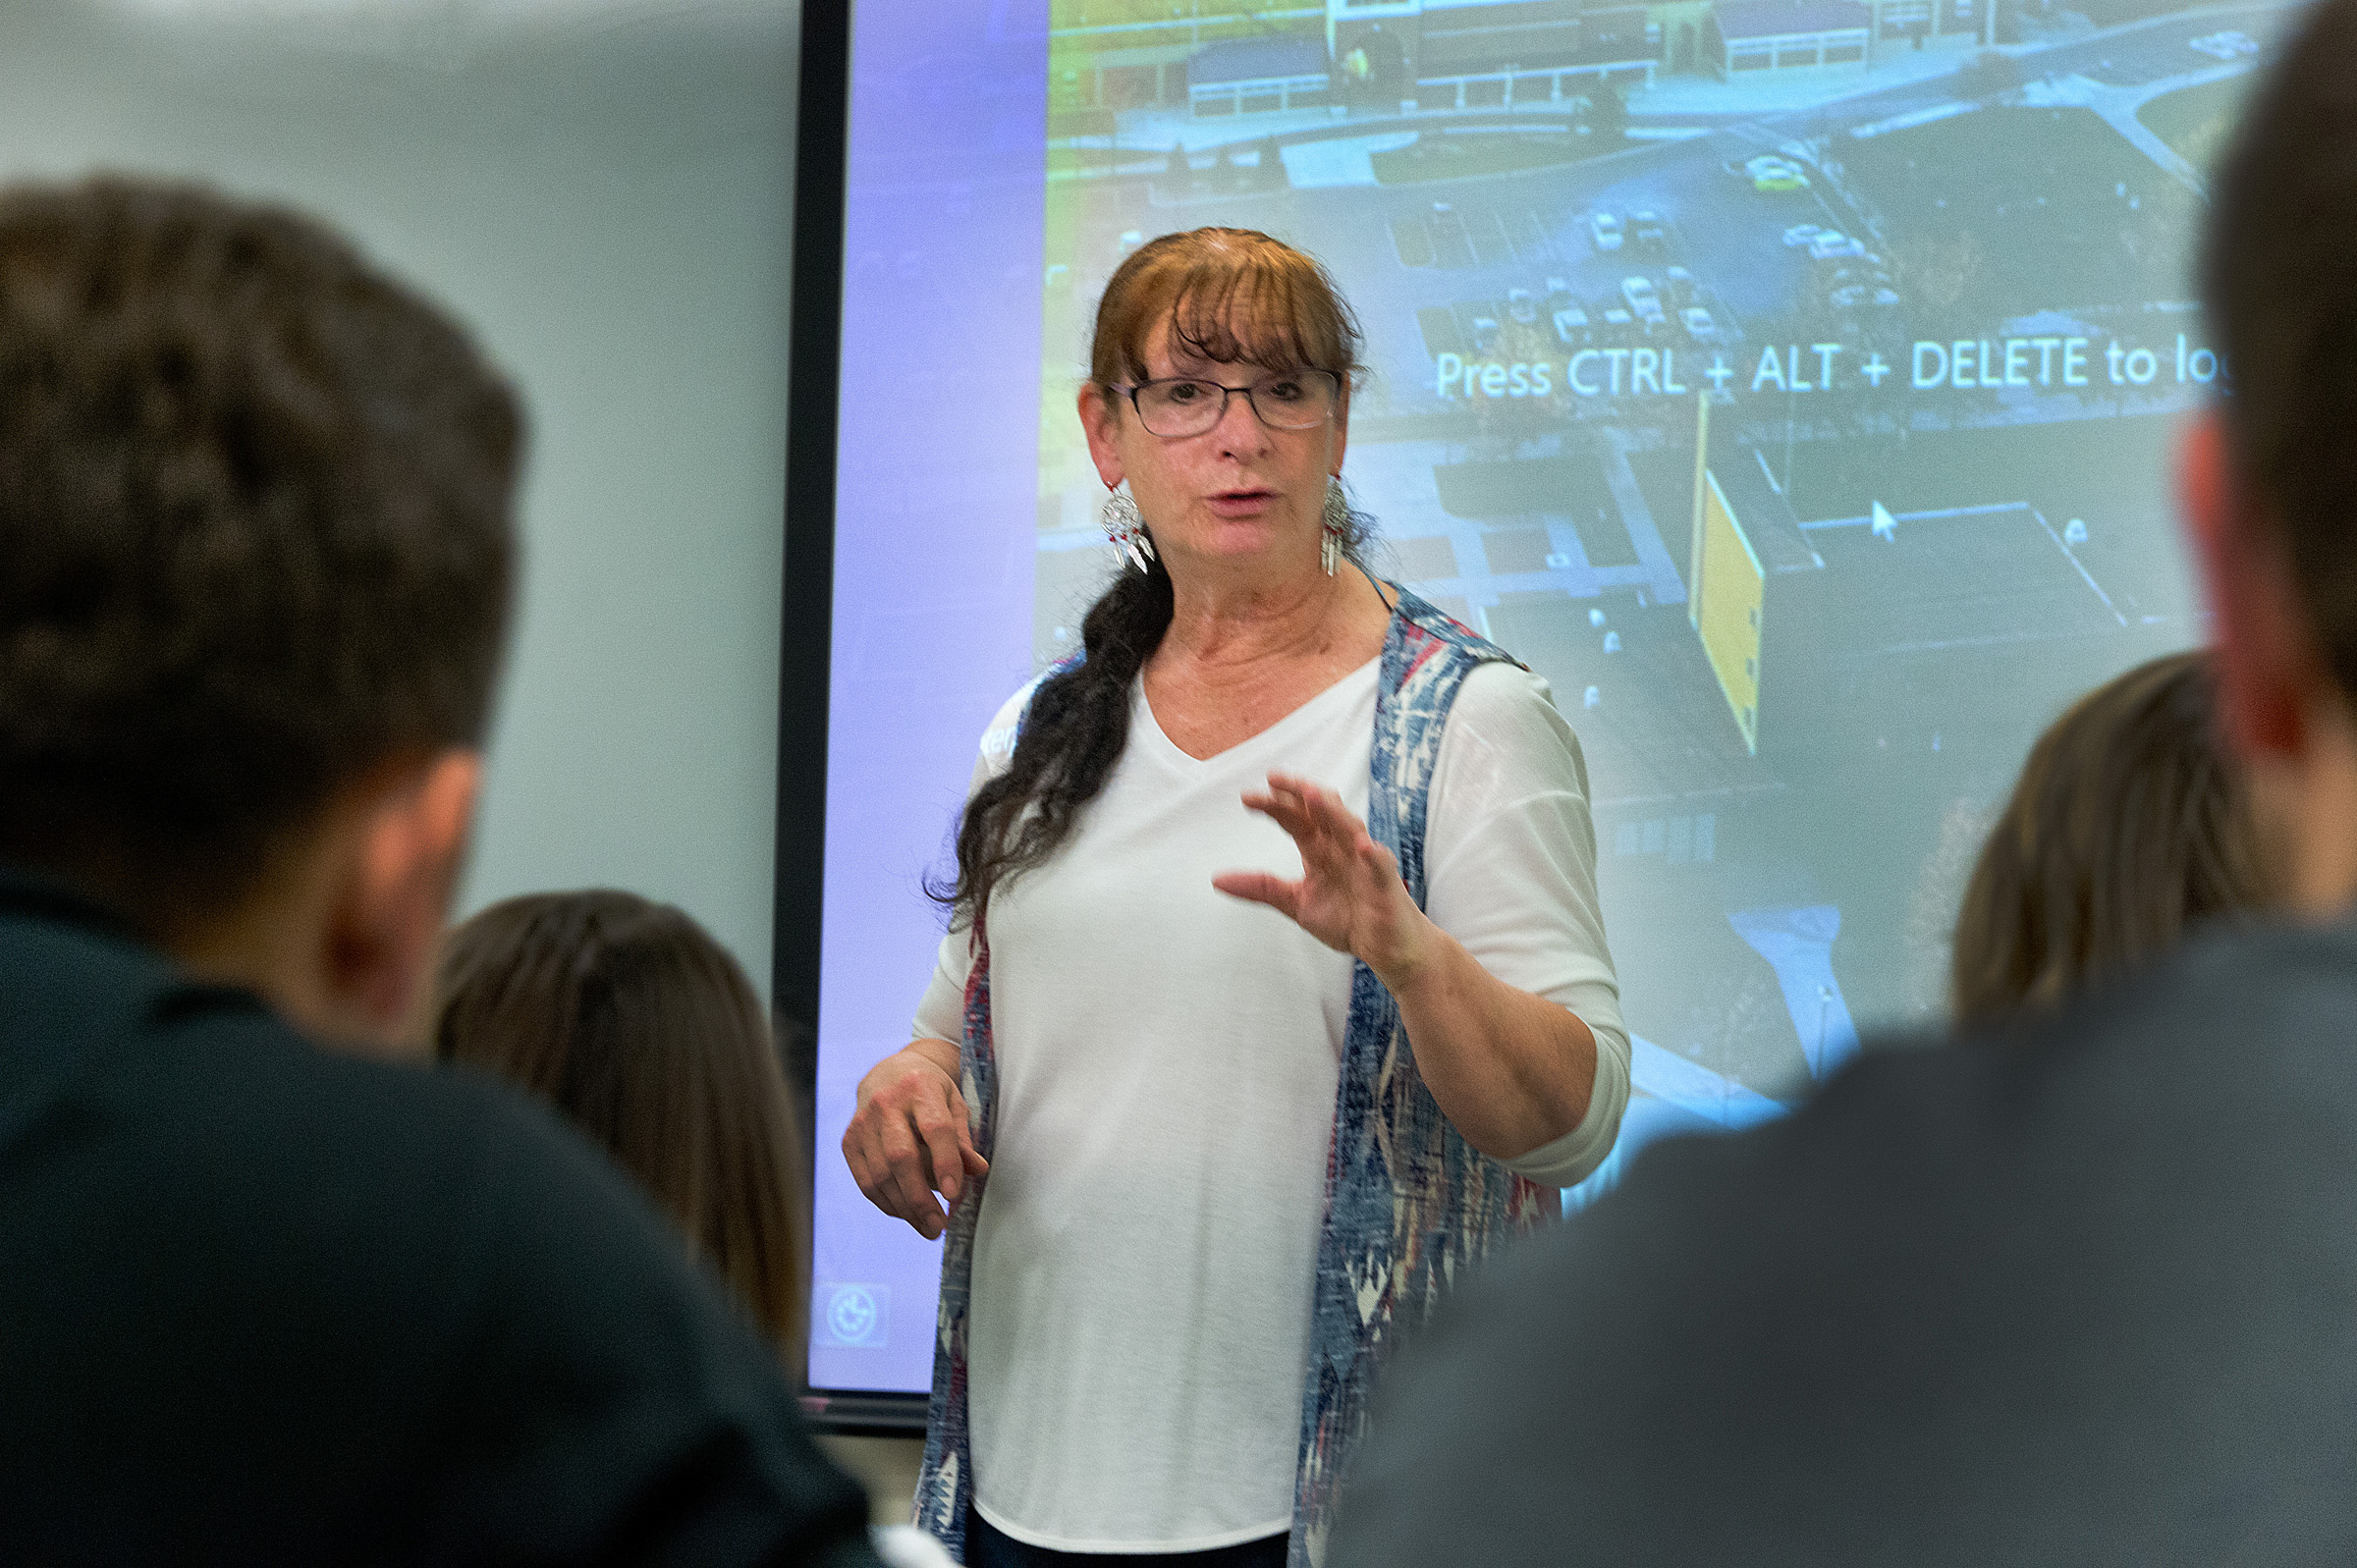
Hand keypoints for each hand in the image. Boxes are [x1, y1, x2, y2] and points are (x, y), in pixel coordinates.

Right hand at [843, 1039, 987, 1240]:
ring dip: (905, 1208)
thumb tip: (978, 1171)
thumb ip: (963, 1139)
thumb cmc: (929, 1092)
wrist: (889, 1074)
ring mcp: (863, 1122)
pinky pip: (866, 1181)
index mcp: (920, 1088)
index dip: (945, 1163)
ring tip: (928, 1227)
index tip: (954, 1196)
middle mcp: (886, 1103)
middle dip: (920, 1198)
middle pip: (901, 1157)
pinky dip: (887, 1203)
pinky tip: (906, 1213)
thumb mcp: (954, 1105)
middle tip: (939, 1226)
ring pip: (881, 1175)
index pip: (935, 1128)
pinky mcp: (849, 1141)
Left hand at [1213, 772, 1435, 983]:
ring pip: (1350, 828)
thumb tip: (1216, 879)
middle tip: (1274, 779)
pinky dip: (1373, 855)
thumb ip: (1262, 888)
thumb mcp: (1296, 903)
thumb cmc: (1348, 919)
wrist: (1386, 948)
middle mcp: (1342, 848)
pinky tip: (1363, 847)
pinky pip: (1381, 865)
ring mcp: (1366, 862)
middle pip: (1322, 811)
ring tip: (1312, 796)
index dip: (1274, 806)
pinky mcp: (1386, 884)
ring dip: (1332, 812)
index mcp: (1320, 850)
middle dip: (1300, 793)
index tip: (1247, 798)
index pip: (1295, 819)